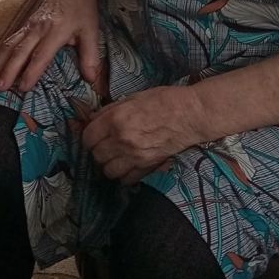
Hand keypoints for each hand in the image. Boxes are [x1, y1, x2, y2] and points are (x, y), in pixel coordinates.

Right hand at [0, 0, 105, 98]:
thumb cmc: (81, 9)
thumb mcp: (91, 31)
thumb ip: (90, 56)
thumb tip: (92, 79)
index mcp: (55, 30)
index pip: (41, 54)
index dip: (31, 71)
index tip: (24, 87)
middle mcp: (37, 29)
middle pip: (19, 51)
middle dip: (8, 70)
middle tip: (0, 88)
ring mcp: (28, 27)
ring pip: (10, 46)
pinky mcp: (24, 26)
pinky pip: (9, 42)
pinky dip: (0, 56)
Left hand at [81, 85, 199, 185]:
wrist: (191, 114)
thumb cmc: (163, 100)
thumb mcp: (132, 98)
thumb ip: (110, 110)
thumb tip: (93, 119)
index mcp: (115, 120)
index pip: (88, 138)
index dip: (89, 136)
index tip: (94, 135)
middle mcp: (122, 141)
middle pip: (96, 156)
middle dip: (98, 150)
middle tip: (106, 144)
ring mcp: (135, 156)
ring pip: (108, 171)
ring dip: (109, 164)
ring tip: (116, 157)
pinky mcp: (148, 167)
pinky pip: (126, 180)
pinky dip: (124, 175)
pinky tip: (128, 166)